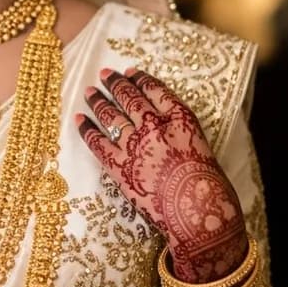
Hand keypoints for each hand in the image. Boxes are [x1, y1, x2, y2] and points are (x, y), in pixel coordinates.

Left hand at [77, 67, 247, 284]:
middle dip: (116, 84)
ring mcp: (136, 145)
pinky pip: (98, 142)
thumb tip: (160, 129)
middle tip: (105, 75)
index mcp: (181, 118)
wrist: (199, 214)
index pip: (156, 90)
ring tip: (89, 91)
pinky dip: (86, 129)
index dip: (140, 79)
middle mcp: (156, 126)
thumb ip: (179, 133)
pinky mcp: (120, 167)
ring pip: (112, 115)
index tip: (130, 72)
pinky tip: (79, 118)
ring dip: (98, 101)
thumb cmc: (208, 186)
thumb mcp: (200, 147)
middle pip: (131, 97)